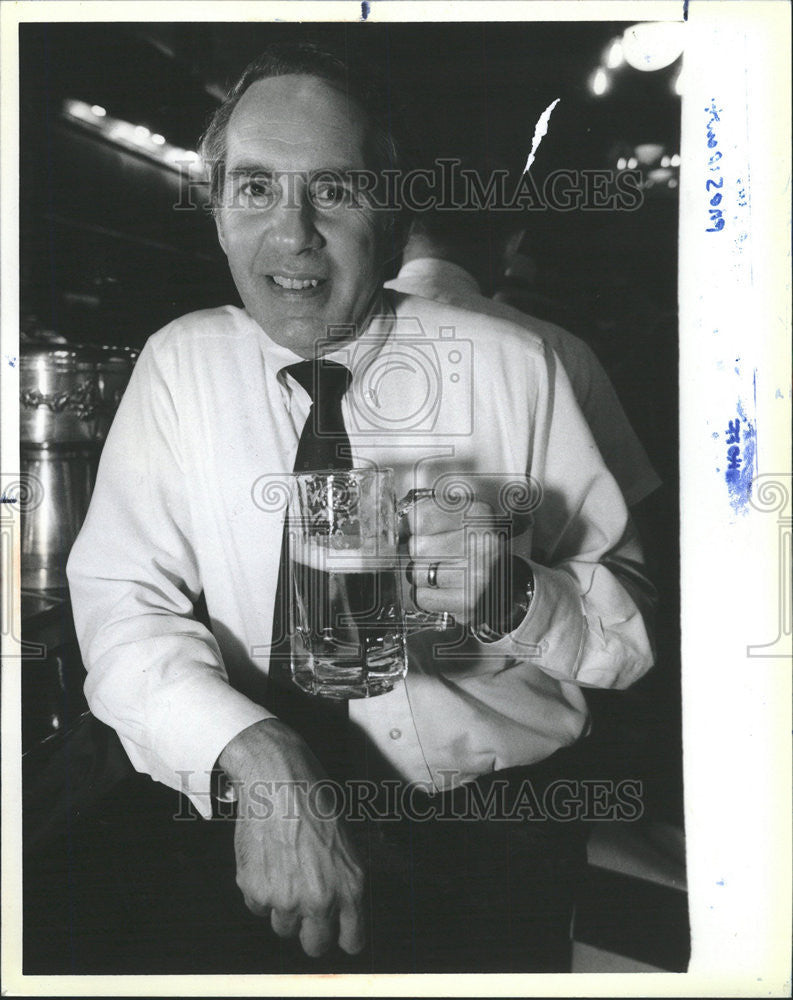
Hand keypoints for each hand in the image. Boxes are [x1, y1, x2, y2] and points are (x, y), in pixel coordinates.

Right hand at [217, 719, 365, 957]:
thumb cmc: (316, 800)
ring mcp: (285, 899)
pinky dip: (260, 891)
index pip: (352, 942)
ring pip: (283, 927)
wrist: (278, 779)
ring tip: (285, 872)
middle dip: (312, 931)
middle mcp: (320, 899)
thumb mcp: (348, 839)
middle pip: (315, 946)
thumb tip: (363, 893)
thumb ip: (353, 875)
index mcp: (350, 887)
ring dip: (283, 909)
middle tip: (307, 908)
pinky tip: (267, 861)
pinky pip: (257, 907)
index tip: (337, 930)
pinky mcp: (255, 890)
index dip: (344, 936)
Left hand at [403, 494, 507, 628]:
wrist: (504, 580)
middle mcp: (480, 542)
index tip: (421, 530)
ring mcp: (476, 574)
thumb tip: (399, 520)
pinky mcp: (468, 602)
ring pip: (418, 573)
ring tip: (444, 571)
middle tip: (438, 554)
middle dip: (421, 553)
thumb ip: (430, 511)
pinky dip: (428, 595)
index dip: (414, 526)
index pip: (419, 517)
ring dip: (424, 575)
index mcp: (477, 514)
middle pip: (417, 547)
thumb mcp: (461, 517)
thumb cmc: (476, 547)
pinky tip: (444, 588)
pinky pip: (424, 597)